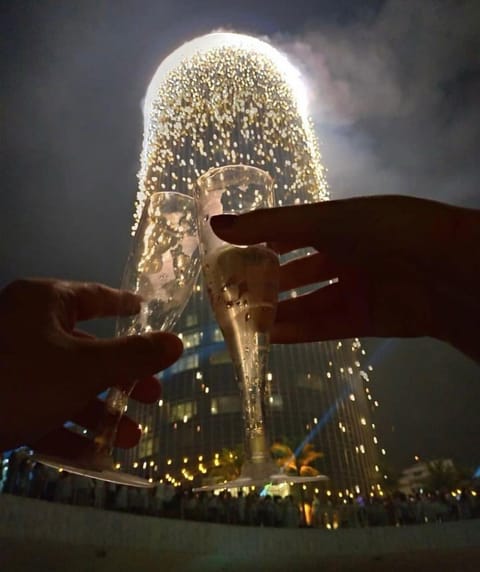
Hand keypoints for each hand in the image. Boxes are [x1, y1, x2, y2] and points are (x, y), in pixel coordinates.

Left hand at [0, 278, 182, 453]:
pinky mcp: (1, 399)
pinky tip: (94, 456)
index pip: (95, 297)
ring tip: (130, 439)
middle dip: (122, 380)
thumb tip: (177, 342)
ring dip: (100, 413)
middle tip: (152, 397)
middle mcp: (27, 328)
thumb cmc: (19, 379)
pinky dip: (68, 430)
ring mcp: (12, 365)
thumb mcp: (85, 367)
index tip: (145, 311)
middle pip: (87, 349)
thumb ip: (133, 356)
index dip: (124, 305)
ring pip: (67, 385)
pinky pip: (43, 409)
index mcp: (44, 304)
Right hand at [211, 195, 479, 361]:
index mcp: (337, 224)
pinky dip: (297, 331)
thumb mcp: (324, 221)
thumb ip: (270, 225)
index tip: (228, 256)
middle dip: (266, 283)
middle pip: (296, 271)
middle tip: (231, 296)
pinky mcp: (364, 319)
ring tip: (243, 322)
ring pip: (307, 301)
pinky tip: (269, 336)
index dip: (259, 244)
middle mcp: (344, 255)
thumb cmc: (382, 230)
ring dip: (278, 311)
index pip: (288, 233)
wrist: (444, 270)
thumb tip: (215, 225)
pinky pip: (323, 325)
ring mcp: (354, 288)